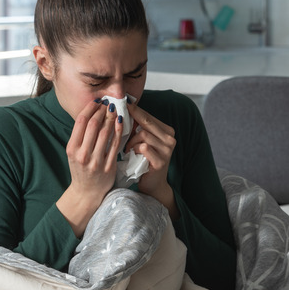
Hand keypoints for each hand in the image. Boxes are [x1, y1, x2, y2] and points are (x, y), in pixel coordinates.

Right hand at [57, 99, 123, 236]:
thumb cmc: (81, 170)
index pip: (81, 122)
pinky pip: (115, 144)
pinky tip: (120, 122)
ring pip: (105, 133)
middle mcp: (82, 154)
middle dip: (102, 111)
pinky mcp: (108, 166)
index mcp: (72, 149)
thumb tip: (91, 113)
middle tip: (107, 103)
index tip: (97, 101)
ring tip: (114, 110)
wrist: (86, 193)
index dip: (90, 108)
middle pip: (93, 125)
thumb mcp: (74, 153)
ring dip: (111, 118)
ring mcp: (96, 161)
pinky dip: (118, 130)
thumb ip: (80, 136)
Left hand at [125, 103, 179, 220]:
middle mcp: (170, 139)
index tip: (123, 104)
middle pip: (147, 122)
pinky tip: (130, 154)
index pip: (149, 116)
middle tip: (118, 120)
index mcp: (168, 131)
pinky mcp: (161, 161)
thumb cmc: (144, 161)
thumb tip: (123, 111)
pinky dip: (134, 149)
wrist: (152, 185)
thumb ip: (139, 128)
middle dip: (131, 122)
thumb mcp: (143, 141)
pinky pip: (143, 147)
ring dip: (131, 141)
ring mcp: (167, 150)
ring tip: (127, 148)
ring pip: (144, 134)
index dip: (135, 111)